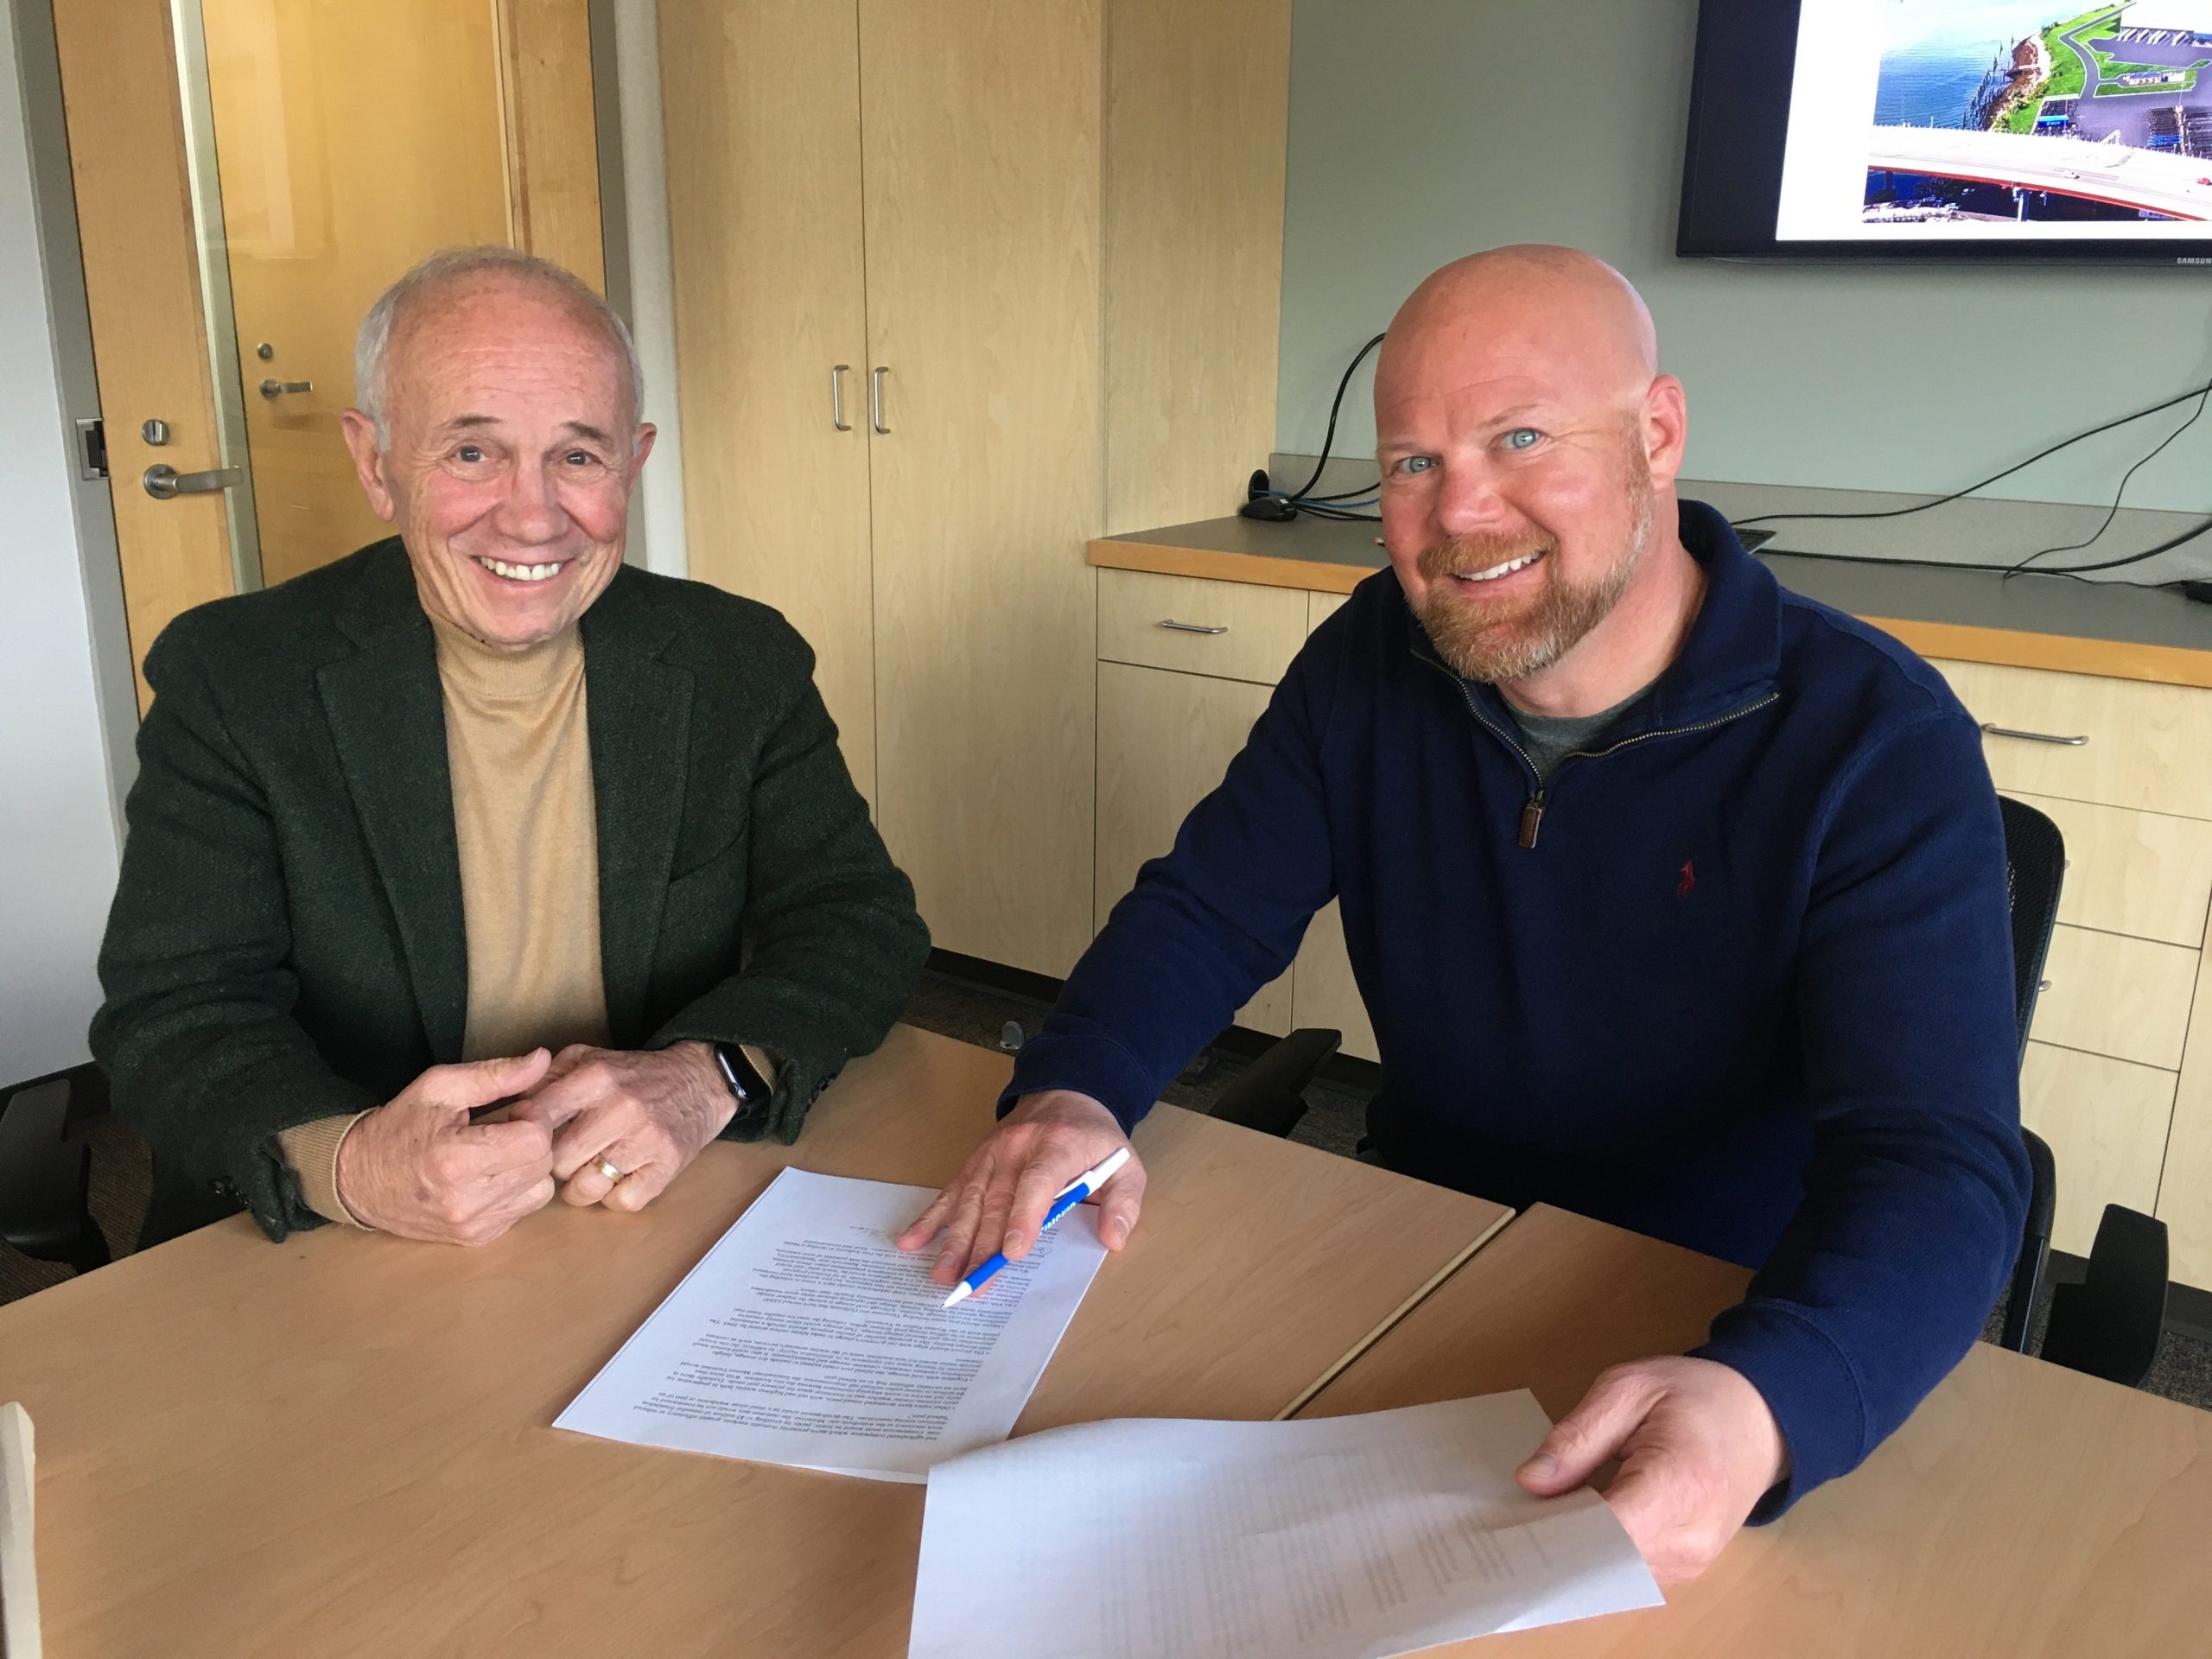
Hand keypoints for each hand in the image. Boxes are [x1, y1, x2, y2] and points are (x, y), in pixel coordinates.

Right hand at [335, 1050, 557, 1244]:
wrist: (357, 1180)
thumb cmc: (399, 1127)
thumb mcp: (439, 1087)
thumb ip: (495, 1074)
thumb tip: (542, 1059)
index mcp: (456, 1160)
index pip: (535, 1140)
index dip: (534, 1117)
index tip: (515, 1110)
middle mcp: (467, 1201)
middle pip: (542, 1165)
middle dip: (534, 1139)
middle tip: (507, 1127)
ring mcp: (472, 1226)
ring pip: (541, 1191)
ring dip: (529, 1167)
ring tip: (499, 1152)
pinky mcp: (476, 1238)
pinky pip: (523, 1210)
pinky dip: (517, 1190)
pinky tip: (491, 1175)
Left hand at [506, 1042, 736, 1212]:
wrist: (700, 1081)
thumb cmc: (635, 1076)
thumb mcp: (589, 1059)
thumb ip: (546, 1077)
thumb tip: (510, 1109)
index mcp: (596, 1077)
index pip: (537, 1117)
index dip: (526, 1134)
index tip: (532, 1138)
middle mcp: (620, 1107)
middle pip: (557, 1162)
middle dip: (555, 1164)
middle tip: (567, 1156)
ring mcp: (646, 1139)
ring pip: (585, 1188)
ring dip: (582, 1186)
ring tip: (590, 1170)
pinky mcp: (667, 1166)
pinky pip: (622, 1202)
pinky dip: (616, 1197)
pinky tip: (620, 1178)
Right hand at [894, 1089, 1143, 1287]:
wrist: (1065, 1094)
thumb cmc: (1095, 1140)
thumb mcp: (1125, 1165)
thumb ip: (1124, 1202)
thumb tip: (1114, 1239)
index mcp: (1058, 1147)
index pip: (1037, 1182)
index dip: (1024, 1217)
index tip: (1012, 1252)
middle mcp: (1018, 1149)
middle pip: (997, 1201)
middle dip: (983, 1246)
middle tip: (973, 1285)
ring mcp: (991, 1155)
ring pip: (970, 1201)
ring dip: (954, 1240)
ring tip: (943, 1274)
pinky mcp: (975, 1163)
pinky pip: (951, 1192)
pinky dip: (930, 1218)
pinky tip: (910, 1241)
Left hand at [1516, 1356, 1784, 1582]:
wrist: (1758, 1417)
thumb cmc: (1695, 1396)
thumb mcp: (1627, 1389)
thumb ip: (1576, 1436)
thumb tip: (1530, 1481)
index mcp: (1680, 1483)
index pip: (1607, 1532)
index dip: (1555, 1528)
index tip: (1514, 1515)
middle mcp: (1691, 1537)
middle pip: (1605, 1560)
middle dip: (1558, 1539)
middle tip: (1517, 1512)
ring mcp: (1692, 1560)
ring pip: (1612, 1573)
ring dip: (1577, 1547)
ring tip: (1548, 1510)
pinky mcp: (1686, 1566)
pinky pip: (1628, 1570)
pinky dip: (1599, 1551)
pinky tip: (1580, 1521)